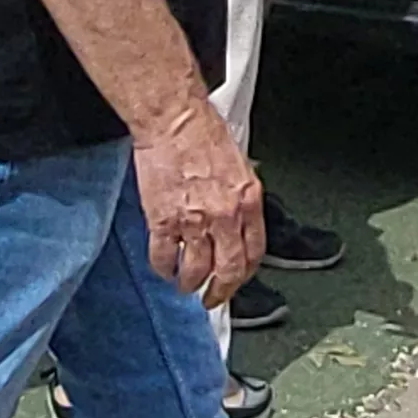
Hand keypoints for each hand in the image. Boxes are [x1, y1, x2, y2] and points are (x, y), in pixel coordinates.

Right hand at [131, 95, 264, 303]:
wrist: (174, 119)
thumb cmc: (204, 132)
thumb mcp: (240, 165)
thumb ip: (241, 198)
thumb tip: (240, 219)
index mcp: (248, 202)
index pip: (254, 253)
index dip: (245, 274)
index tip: (237, 281)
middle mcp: (225, 216)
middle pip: (228, 270)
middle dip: (220, 292)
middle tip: (213, 299)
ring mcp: (194, 221)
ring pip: (195, 270)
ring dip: (190, 283)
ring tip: (185, 285)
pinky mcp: (163, 220)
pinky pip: (164, 257)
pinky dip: (163, 268)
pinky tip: (163, 268)